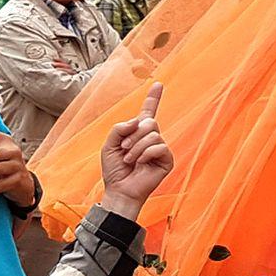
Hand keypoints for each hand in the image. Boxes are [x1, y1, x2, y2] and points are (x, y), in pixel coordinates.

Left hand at [99, 85, 173, 217]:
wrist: (120, 190)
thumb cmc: (114, 170)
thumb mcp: (109, 145)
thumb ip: (120, 128)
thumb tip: (139, 121)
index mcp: (138, 133)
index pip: (148, 111)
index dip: (153, 98)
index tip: (157, 84)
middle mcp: (151, 138)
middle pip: (149, 122)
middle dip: (134, 135)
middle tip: (124, 149)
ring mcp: (160, 149)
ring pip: (153, 135)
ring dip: (136, 147)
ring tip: (129, 159)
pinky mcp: (166, 160)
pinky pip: (159, 147)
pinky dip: (146, 154)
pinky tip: (140, 163)